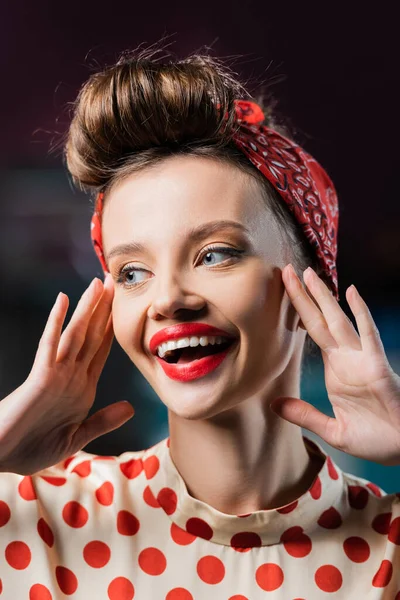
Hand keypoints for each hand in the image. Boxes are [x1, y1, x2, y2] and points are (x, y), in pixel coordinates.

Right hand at [0, 274, 134, 474]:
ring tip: (97, 283)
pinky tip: (63, 301)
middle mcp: (71, 375)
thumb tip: (131, 408)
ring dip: (87, 308)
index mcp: (82, 387)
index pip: (101, 350)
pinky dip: (56, 322)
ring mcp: (56, 374)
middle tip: (111, 280)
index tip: (123, 306)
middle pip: (91, 335)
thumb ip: (102, 422)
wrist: (0, 457)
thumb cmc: (31, 448)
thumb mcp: (76, 437)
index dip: (112, 327)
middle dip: (103, 309)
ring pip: (76, 334)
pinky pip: (50, 345)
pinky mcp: (39, 377)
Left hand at [270, 264, 399, 465]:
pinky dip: (360, 313)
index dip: (297, 312)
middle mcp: (347, 359)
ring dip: (324, 298)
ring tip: (308, 274)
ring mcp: (362, 359)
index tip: (281, 291)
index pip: (311, 332)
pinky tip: (351, 292)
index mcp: (336, 370)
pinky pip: (369, 334)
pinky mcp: (378, 366)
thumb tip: (274, 404)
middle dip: (304, 296)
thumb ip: (305, 415)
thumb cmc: (375, 438)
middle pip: (320, 320)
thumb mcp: (333, 430)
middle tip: (286, 270)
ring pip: (340, 321)